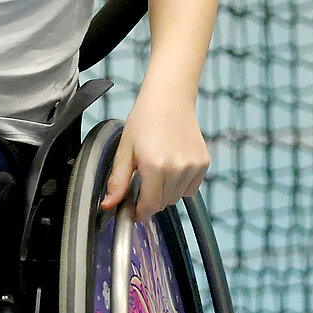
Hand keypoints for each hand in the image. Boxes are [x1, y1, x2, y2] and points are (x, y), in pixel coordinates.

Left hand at [100, 94, 208, 221]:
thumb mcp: (125, 150)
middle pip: (163, 203)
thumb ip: (118, 181)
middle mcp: (176, 169)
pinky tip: (172, 169)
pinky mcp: (203, 163)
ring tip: (157, 171)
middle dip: (151, 200)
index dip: (140, 213)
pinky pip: (191, 188)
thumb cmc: (144, 120)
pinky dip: (181, 185)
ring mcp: (192, 166)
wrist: (169, 99)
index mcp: (154, 167)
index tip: (135, 212)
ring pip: (177, 197)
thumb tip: (109, 205)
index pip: (150, 206)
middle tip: (143, 182)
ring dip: (166, 192)